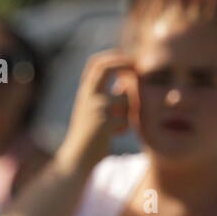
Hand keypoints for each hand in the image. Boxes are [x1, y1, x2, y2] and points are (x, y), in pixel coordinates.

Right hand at [57, 52, 134, 175]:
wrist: (76, 158)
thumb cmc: (89, 135)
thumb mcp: (93, 111)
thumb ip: (107, 96)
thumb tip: (126, 83)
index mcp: (85, 91)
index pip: (96, 63)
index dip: (113, 57)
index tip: (129, 59)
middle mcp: (88, 95)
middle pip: (106, 67)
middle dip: (124, 63)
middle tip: (139, 67)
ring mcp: (95, 107)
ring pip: (125, 98)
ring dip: (128, 111)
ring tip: (119, 125)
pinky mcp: (104, 122)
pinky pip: (126, 118)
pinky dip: (125, 127)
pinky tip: (115, 135)